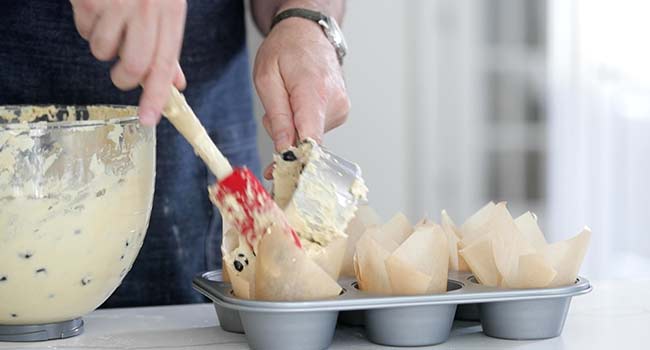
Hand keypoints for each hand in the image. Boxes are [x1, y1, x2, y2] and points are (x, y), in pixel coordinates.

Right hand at [70, 0, 187, 124]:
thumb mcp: (167, 7)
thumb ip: (168, 45)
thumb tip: (176, 83)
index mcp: (171, 13)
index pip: (165, 63)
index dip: (157, 96)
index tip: (148, 119)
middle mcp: (146, 9)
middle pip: (134, 66)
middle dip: (124, 77)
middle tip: (122, 70)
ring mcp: (117, 4)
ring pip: (103, 50)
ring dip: (103, 45)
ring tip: (110, 21)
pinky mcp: (90, 0)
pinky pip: (84, 29)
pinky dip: (87, 24)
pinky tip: (97, 5)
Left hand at [253, 15, 349, 178]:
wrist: (308, 33)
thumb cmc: (285, 50)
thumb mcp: (267, 78)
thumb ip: (278, 117)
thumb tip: (285, 150)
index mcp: (315, 92)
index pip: (312, 139)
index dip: (296, 161)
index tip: (280, 176)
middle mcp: (335, 104)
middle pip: (307, 141)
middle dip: (284, 137)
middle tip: (271, 113)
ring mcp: (341, 109)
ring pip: (309, 137)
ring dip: (292, 129)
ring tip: (288, 100)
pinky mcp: (340, 113)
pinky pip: (315, 130)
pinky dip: (301, 124)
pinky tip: (298, 104)